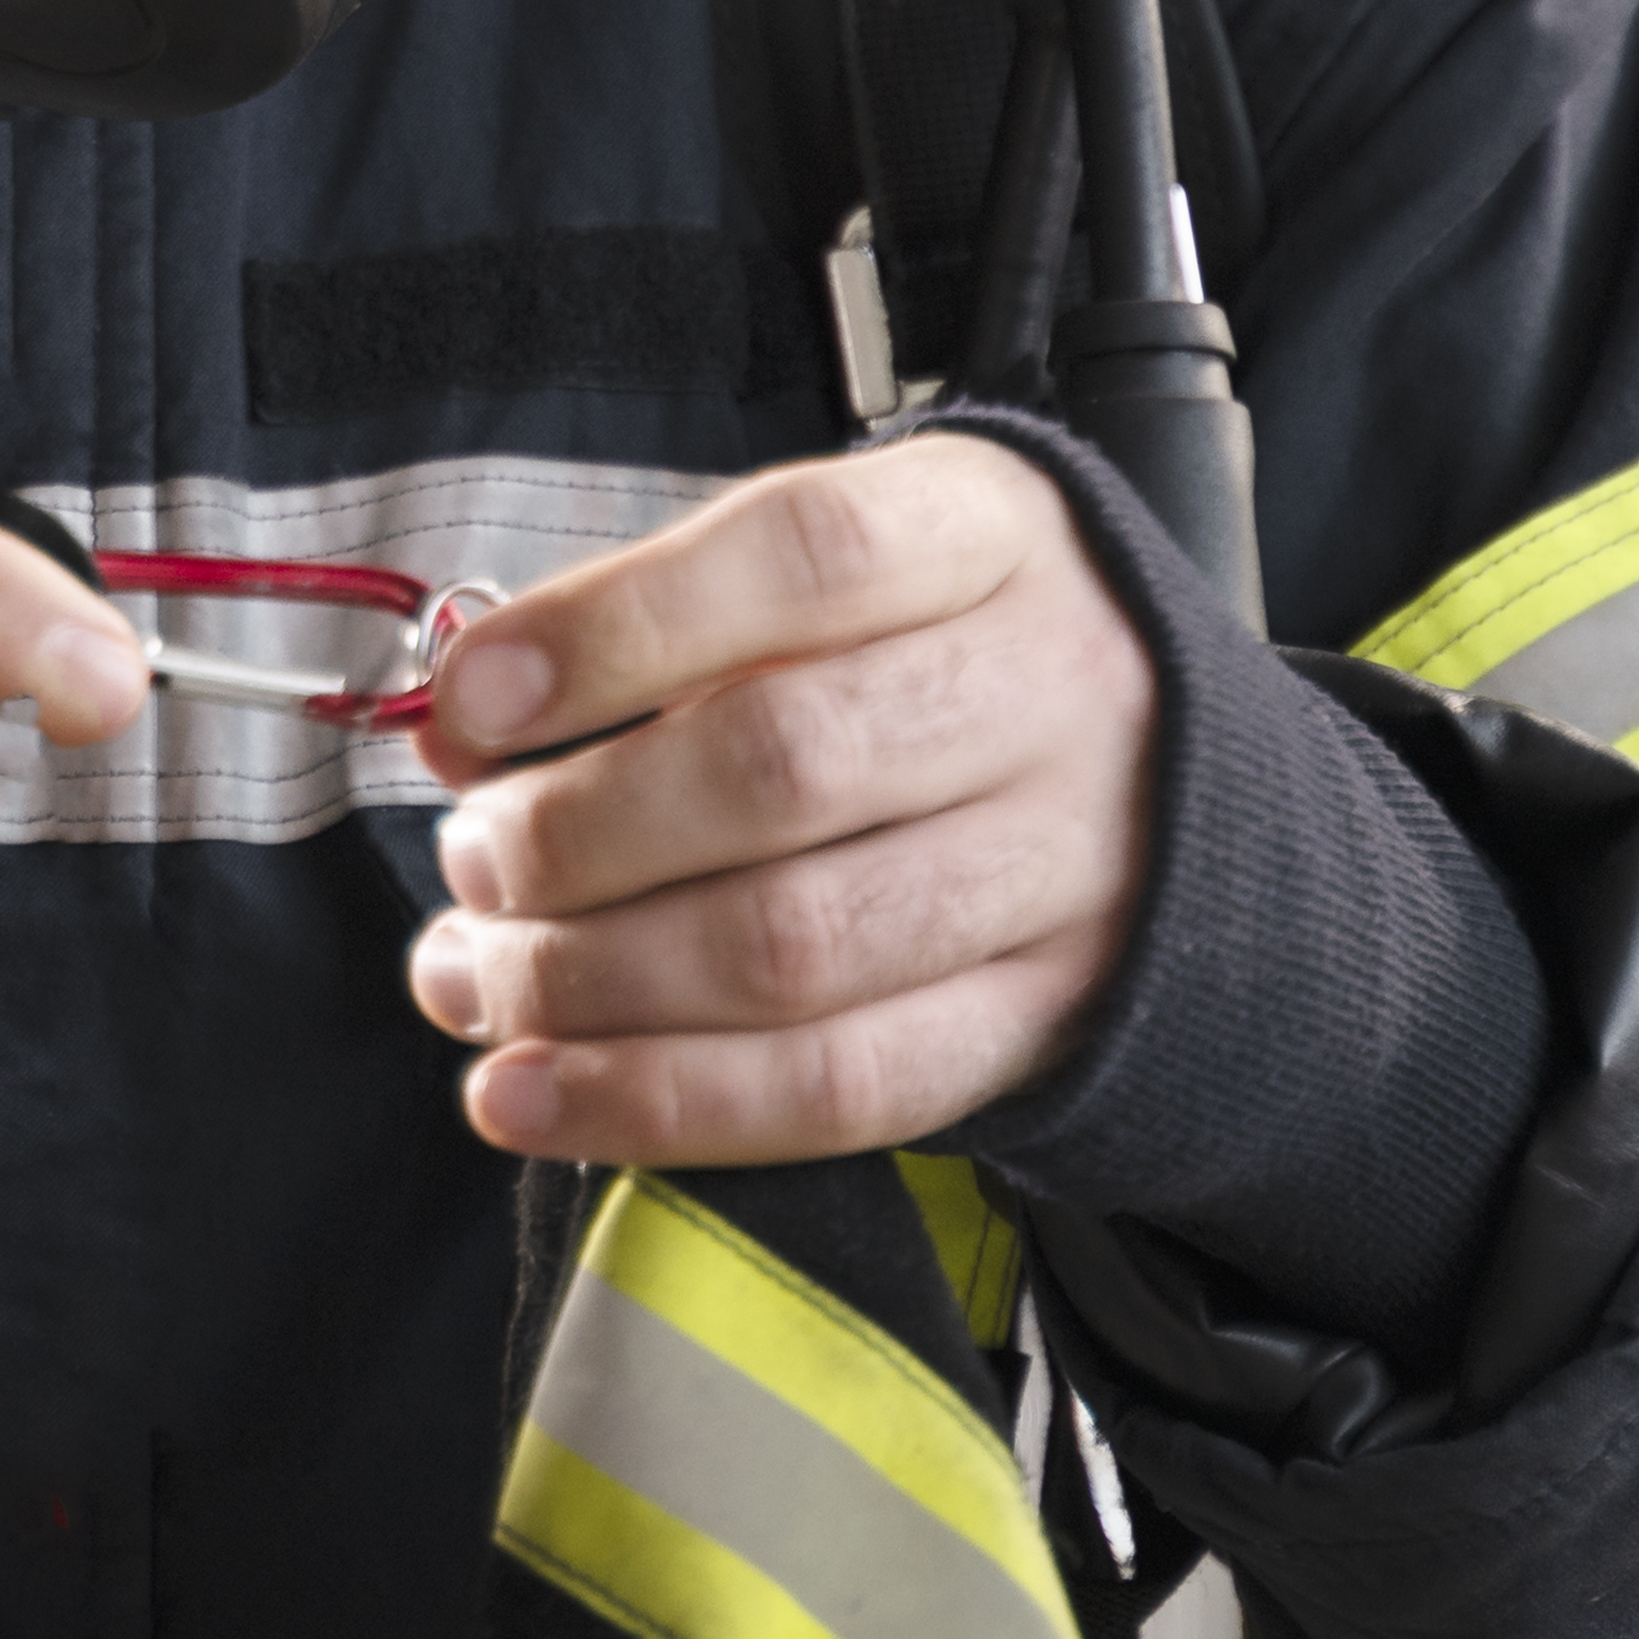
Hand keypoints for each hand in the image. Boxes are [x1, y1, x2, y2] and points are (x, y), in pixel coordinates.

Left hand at [398, 434, 1158, 1165]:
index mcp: (990, 536)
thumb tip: (466, 722)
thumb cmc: (943, 649)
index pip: (804, 561)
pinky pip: (836, 1087)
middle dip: (579, 833)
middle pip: (786, 769)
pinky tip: (532, 1094)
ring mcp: (1061, 870)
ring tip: (475, 978)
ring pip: (796, 947)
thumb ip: (662, 626)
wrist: (1171, 777)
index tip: (472, 699)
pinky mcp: (1040, 1020)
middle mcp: (1049, 694)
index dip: (616, 630)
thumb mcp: (844, 573)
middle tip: (475, 859)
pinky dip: (658, 1102)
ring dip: (590, 980)